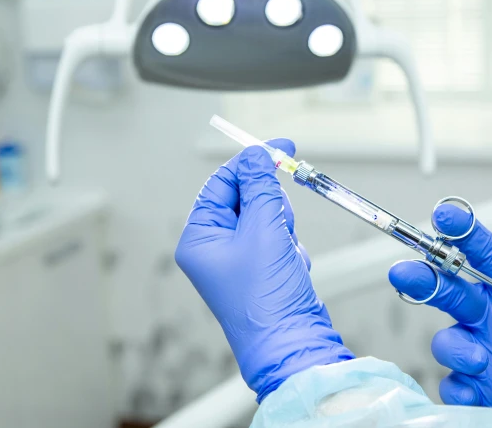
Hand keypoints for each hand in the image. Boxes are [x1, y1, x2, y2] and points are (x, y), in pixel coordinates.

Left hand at [176, 140, 352, 401]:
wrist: (291, 342)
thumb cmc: (266, 296)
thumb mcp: (263, 230)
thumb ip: (260, 186)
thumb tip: (256, 155)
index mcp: (199, 237)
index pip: (222, 183)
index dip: (251, 164)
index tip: (280, 148)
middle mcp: (214, 246)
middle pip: (247, 197)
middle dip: (271, 207)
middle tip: (280, 223)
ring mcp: (239, 257)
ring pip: (268, 216)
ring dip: (284, 228)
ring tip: (284, 253)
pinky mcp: (263, 266)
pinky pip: (280, 237)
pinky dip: (291, 247)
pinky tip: (290, 267)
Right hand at [388, 205, 491, 427]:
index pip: (485, 255)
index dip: (463, 232)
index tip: (446, 216)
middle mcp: (490, 317)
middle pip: (447, 288)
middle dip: (423, 278)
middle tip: (405, 273)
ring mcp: (481, 351)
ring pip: (447, 339)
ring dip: (454, 347)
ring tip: (478, 360)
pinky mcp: (481, 388)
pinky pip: (455, 386)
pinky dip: (459, 390)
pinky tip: (473, 393)